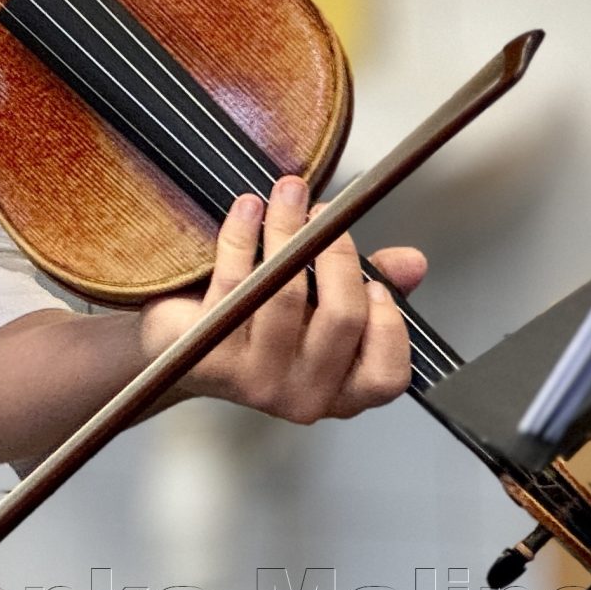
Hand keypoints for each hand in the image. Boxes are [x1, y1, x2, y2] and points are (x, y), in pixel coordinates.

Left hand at [140, 174, 426, 423]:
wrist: (177, 349)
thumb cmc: (261, 325)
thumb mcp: (321, 310)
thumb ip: (372, 288)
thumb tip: (413, 262)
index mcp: (341, 392)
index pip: (386, 375)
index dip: (388, 325)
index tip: (374, 280)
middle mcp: (302, 395)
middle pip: (340, 319)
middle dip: (337, 253)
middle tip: (325, 212)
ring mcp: (254, 380)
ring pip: (284, 294)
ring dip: (288, 230)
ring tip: (287, 193)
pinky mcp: (208, 354)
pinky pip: (233, 282)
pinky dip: (243, 236)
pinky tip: (247, 208)